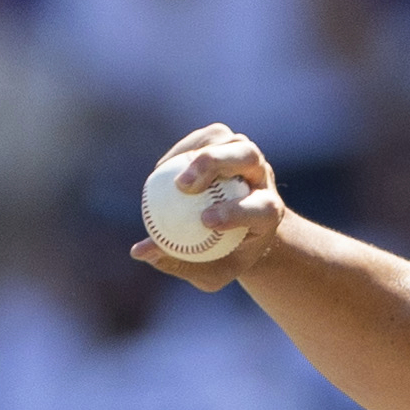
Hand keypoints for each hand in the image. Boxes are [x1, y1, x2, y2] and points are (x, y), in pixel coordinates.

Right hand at [132, 123, 284, 289]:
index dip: (237, 211)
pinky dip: (184, 150)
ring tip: (167, 174)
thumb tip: (140, 251)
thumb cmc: (224, 256)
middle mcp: (263, 177)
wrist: (243, 230)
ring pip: (227, 141)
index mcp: (269, 212)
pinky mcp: (228, 141)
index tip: (205, 221)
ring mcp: (248, 155)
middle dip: (215, 163)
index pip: (260, 207)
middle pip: (247, 156)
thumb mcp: (209, 272)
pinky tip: (162, 169)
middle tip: (183, 184)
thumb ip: (179, 263)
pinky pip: (205, 138)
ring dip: (197, 151)